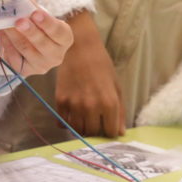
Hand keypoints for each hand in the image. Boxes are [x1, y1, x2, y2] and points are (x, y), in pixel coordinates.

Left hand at [0, 10, 71, 76]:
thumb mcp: (40, 15)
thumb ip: (33, 7)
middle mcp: (56, 55)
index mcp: (65, 39)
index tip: (36, 13)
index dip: (47, 22)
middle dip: (29, 31)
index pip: (58, 32)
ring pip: (26, 49)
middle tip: (19, 21)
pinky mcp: (26, 71)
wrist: (32, 44)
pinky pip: (15, 58)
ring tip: (5, 24)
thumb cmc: (39, 26)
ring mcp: (42, 65)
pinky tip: (3, 34)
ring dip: (14, 35)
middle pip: (42, 43)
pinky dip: (7, 44)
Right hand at [55, 10, 126, 136]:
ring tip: (84, 117)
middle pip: (93, 133)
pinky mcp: (60, 101)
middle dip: (96, 130)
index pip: (111, 133)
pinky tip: (72, 114)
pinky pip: (62, 123)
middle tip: (95, 121)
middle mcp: (91, 107)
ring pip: (77, 130)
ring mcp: (74, 105)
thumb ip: (120, 111)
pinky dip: (67, 122)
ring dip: (82, 127)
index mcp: (109, 103)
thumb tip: (120, 132)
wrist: (80, 48)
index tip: (108, 125)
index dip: (110, 130)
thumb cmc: (102, 65)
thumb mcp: (116, 86)